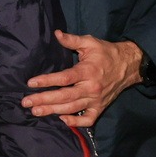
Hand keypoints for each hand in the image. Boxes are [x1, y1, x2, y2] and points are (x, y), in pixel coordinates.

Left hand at [22, 31, 143, 126]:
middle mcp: (91, 88)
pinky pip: (88, 120)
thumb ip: (72, 40)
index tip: (31, 83)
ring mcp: (96, 100)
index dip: (47, 81)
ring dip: (53, 111)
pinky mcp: (100, 108)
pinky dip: (76, 122)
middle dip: (44, 100)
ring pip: (72, 108)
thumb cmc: (106, 53)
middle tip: (26, 102)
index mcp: (88, 71)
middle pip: (65, 96)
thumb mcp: (90, 42)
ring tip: (36, 111)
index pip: (64, 78)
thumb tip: (56, 34)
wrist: (129, 65)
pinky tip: (62, 120)